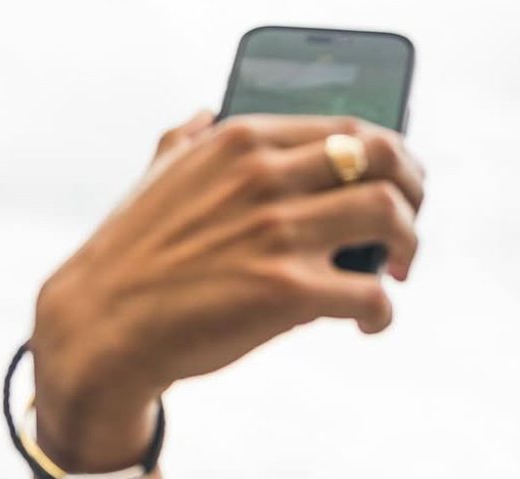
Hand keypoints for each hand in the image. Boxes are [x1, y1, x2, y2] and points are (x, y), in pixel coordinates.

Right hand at [31, 112, 424, 471]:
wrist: (105, 325)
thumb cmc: (131, 258)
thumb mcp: (158, 174)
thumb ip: (189, 138)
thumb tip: (205, 113)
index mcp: (243, 140)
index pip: (349, 126)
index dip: (392, 156)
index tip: (399, 182)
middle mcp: (267, 176)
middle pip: (384, 160)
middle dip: (414, 194)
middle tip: (409, 228)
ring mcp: (280, 233)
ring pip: (390, 220)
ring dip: (408, 249)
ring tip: (397, 273)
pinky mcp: (289, 292)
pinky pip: (371, 294)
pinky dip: (383, 312)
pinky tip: (370, 323)